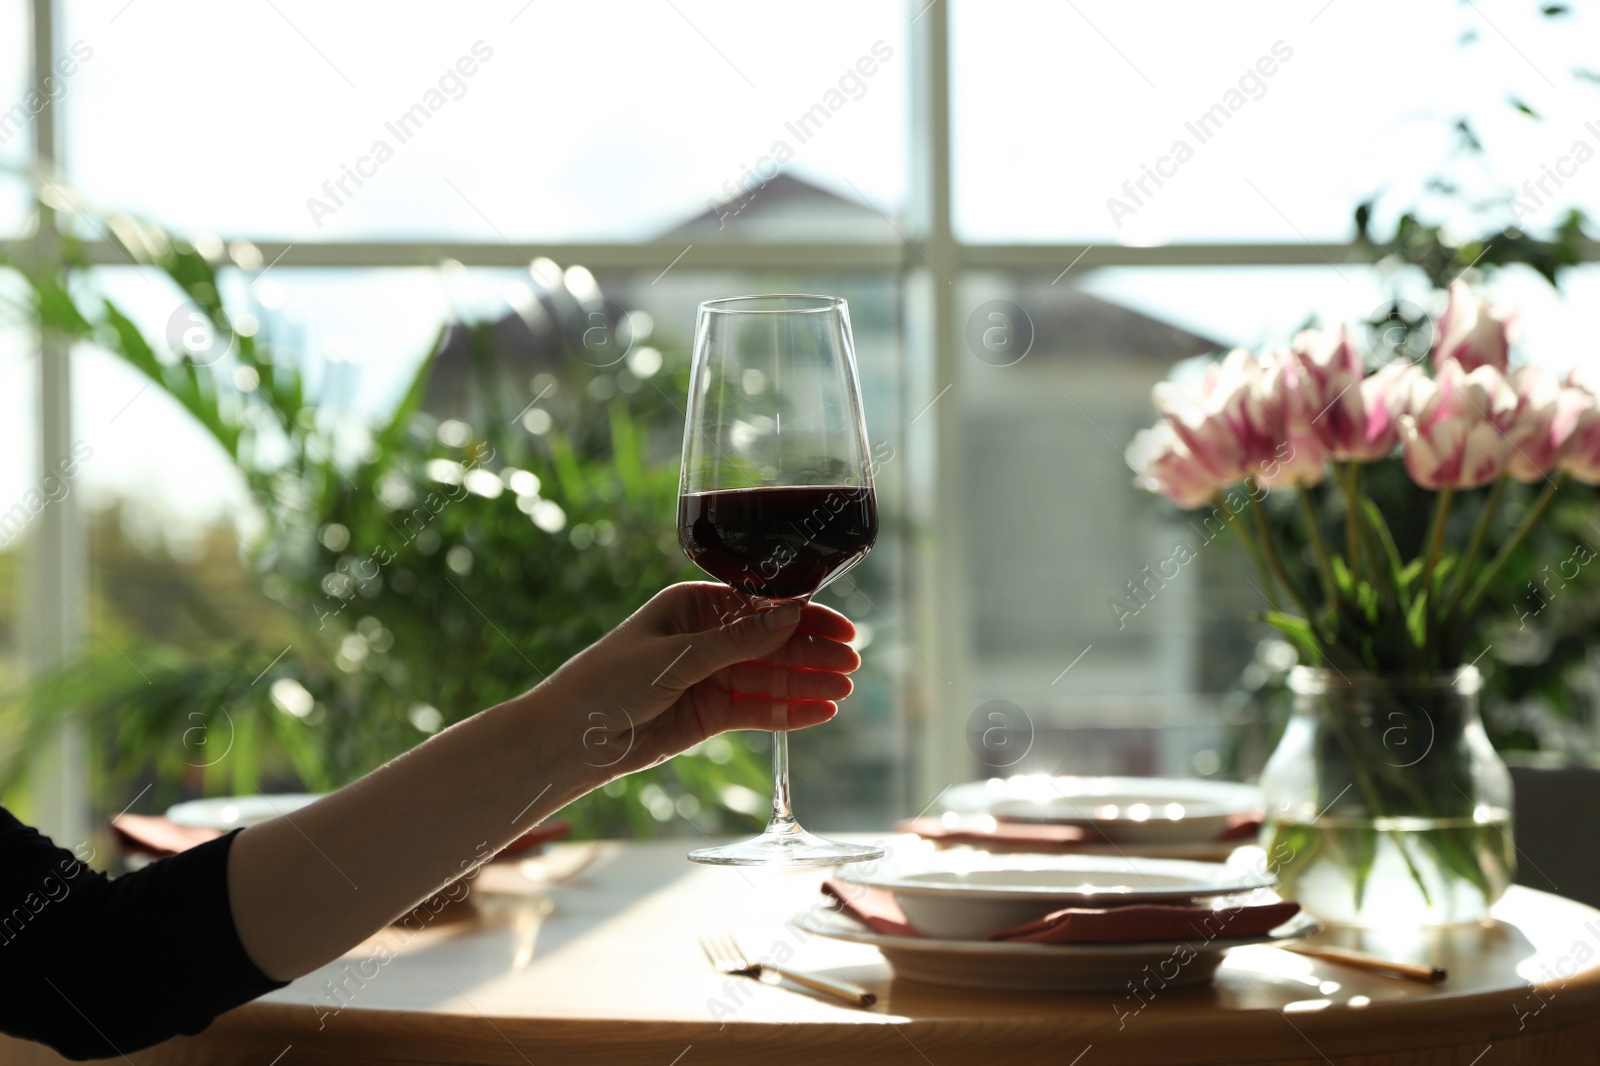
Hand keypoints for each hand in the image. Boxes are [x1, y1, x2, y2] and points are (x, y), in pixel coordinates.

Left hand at [542, 582, 860, 778]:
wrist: (571, 739)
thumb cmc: (609, 681)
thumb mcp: (677, 656)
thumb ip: (739, 640)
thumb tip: (794, 613)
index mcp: (692, 606)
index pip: (760, 607)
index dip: (803, 617)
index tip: (840, 628)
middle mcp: (705, 638)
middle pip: (771, 644)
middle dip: (812, 653)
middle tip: (852, 664)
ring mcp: (710, 677)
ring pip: (769, 679)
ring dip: (807, 684)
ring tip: (845, 691)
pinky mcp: (710, 715)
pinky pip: (756, 711)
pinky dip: (788, 713)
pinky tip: (821, 713)